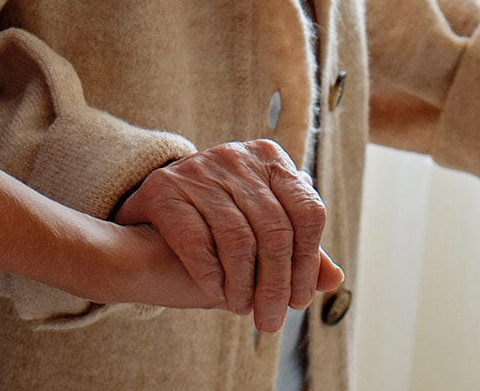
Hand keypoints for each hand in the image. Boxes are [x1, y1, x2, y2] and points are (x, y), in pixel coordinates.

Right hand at [112, 139, 343, 331]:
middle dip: (276, 284)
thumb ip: (299, 253)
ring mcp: (198, 170)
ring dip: (244, 285)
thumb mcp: (263, 235)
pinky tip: (217, 293)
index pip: (307, 211)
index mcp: (269, 159)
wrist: (143, 228)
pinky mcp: (163, 190)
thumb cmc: (215, 233)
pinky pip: (197, 241)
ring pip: (238, 239)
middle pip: (274, 229)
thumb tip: (335, 279)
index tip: (298, 300)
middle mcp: (235, 157)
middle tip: (271, 321)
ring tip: (244, 310)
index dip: (307, 262)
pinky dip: (211, 275)